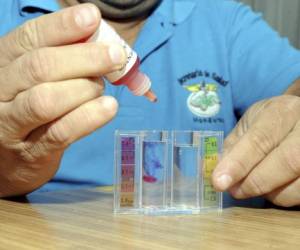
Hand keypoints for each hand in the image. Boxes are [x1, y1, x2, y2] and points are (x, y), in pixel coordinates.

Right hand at [0, 4, 125, 196]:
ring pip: (47, 100)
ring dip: (85, 89)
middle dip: (84, 58)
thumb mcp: (39, 79)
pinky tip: (108, 108)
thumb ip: (64, 59)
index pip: (29, 39)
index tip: (92, 17)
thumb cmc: (32, 110)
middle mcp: (1, 92)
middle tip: (115, 56)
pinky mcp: (32, 152)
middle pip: (40, 67)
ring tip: (101, 88)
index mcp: (4, 65)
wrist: (10, 159)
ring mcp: (11, 125)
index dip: (62, 26)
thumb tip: (101, 39)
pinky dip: (89, 117)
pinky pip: (61, 132)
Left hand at [212, 95, 299, 206]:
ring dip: (270, 193)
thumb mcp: (249, 124)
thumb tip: (213, 172)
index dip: (238, 163)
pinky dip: (284, 196)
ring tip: (253, 185)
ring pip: (298, 184)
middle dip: (255, 182)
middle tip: (234, 190)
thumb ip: (232, 146)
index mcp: (282, 111)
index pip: (260, 139)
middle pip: (287, 161)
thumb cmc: (271, 122)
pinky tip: (273, 187)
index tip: (219, 182)